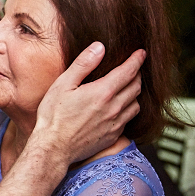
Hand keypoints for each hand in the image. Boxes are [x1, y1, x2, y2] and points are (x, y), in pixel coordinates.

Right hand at [34, 43, 143, 163]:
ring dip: (135, 92)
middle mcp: (114, 108)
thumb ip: (83, 64)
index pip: (129, 71)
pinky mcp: (113, 136)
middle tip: (133, 67)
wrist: (54, 148)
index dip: (137, 60)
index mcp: (103, 92)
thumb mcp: (63, 84)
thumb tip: (100, 47)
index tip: (141, 53)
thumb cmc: (54, 116)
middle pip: (136, 87)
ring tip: (128, 86)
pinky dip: (129, 109)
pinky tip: (120, 107)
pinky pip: (129, 119)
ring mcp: (116, 124)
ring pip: (136, 104)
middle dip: (137, 74)